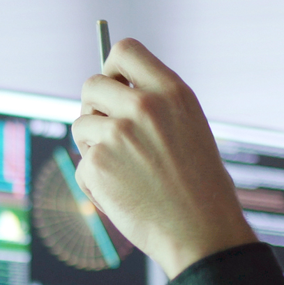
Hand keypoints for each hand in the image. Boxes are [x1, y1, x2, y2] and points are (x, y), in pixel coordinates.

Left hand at [73, 39, 255, 278]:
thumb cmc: (200, 187)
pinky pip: (81, 164)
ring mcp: (117, 135)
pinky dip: (95, 182)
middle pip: (91, 85)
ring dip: (93, 146)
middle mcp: (143, 106)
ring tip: (125, 172)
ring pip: (81, 125)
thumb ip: (153, 108)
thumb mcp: (189, 129)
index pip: (125, 51)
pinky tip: (122, 196)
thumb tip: (108, 95)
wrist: (203, 233)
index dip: (112, 67)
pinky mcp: (97, 165)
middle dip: (94, 108)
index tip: (114, 85)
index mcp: (172, 92)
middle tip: (110, 134)